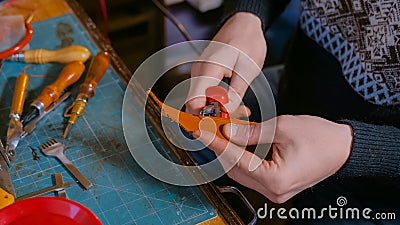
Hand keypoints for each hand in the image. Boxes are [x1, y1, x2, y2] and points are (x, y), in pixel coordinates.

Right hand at [186, 12, 266, 116]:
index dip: (204, 118)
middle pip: (195, 105)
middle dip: (213, 117)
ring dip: (217, 111)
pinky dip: (217, 102)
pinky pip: (205, 94)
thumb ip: (235, 93)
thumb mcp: (247, 70)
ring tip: (240, 111)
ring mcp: (199, 73)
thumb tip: (226, 111)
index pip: (194, 102)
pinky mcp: (203, 75)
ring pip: (200, 101)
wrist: (244, 24)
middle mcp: (199, 72)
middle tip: (235, 119)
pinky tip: (233, 103)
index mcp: (208, 69)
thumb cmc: (247, 42)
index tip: (220, 125)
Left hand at [193, 115, 352, 202]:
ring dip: (231, 152)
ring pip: (242, 172)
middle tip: (209, 128)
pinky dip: (243, 157)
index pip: (235, 159)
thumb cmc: (321, 138)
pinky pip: (252, 173)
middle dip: (221, 147)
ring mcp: (275, 191)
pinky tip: (237, 142)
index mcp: (276, 179)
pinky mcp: (277, 186)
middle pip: (235, 169)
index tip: (200, 131)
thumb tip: (227, 132)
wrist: (343, 148)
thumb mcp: (282, 128)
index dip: (215, 143)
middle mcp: (274, 191)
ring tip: (222, 132)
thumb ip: (251, 133)